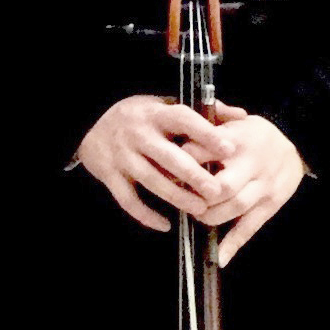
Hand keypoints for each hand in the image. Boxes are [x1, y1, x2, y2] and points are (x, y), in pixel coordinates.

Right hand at [75, 94, 228, 230]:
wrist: (88, 122)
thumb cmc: (137, 116)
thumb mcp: (165, 105)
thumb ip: (203, 112)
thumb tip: (241, 116)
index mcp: (154, 114)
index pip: (183, 120)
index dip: (206, 134)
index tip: (229, 148)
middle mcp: (137, 134)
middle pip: (167, 156)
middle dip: (193, 175)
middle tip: (217, 191)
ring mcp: (121, 156)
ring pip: (151, 180)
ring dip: (176, 197)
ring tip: (199, 209)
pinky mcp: (109, 175)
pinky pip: (128, 199)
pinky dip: (145, 215)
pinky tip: (165, 224)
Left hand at [193, 104, 305, 262]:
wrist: (298, 145)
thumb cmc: (253, 134)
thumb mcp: (234, 121)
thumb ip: (209, 121)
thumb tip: (182, 115)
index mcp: (237, 140)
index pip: (203, 151)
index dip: (182, 162)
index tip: (165, 168)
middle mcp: (251, 165)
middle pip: (222, 186)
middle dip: (198, 196)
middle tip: (182, 197)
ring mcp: (263, 187)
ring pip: (235, 208)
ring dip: (210, 217)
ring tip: (196, 215)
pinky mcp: (270, 205)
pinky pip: (251, 227)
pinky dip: (234, 244)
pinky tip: (219, 258)